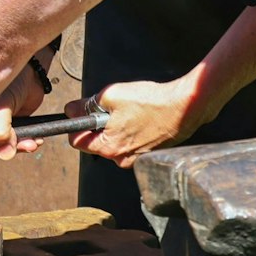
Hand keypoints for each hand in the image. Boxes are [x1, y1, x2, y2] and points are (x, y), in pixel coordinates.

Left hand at [66, 79, 200, 167]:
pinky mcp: (148, 155)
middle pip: (95, 142)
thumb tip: (71, 110)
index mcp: (109, 147)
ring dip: (115, 127)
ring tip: (129, 112)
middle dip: (97, 125)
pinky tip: (140, 118)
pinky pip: (130, 143)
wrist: (184, 107)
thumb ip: (86, 105)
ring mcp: (137, 159)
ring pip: (114, 142)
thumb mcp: (110, 96)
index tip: (79, 113)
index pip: (76, 141)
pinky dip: (130, 131)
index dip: (75, 124)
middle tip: (110, 108)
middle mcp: (122, 159)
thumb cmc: (151, 102)